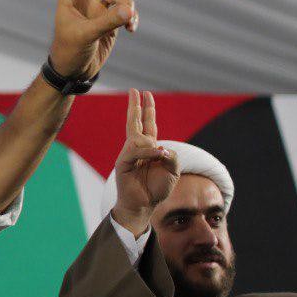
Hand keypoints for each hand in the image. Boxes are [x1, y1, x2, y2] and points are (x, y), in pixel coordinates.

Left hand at [48, 0, 135, 79]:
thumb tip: (129, 9)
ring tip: (127, 24)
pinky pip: (128, 11)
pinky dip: (132, 18)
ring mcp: (99, 8)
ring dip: (127, 6)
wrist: (75, 71)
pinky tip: (132, 29)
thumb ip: (107, 22)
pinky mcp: (111, 20)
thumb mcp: (85, 36)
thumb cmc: (70, 52)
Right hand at [111, 89, 178, 235]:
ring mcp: (129, 154)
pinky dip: (149, 152)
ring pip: (139, 138)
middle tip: (135, 90)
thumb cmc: (157, 189)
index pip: (148, 124)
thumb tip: (159, 148)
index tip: (146, 94)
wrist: (144, 205)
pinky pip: (136, 151)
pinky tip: (157, 155)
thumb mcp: (173, 170)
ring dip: (151, 145)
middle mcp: (137, 148)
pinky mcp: (123, 163)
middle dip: (136, 106)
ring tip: (159, 157)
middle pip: (136, 122)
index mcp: (150, 148)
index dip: (148, 109)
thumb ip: (171, 156)